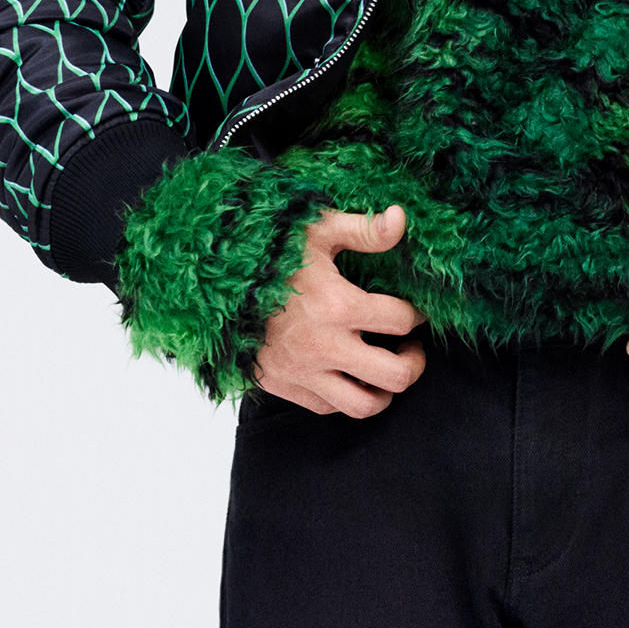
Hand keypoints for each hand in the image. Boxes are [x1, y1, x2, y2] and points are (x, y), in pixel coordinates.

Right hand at [254, 205, 427, 416]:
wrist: (210, 282)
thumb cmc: (267, 252)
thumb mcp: (316, 230)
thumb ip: (363, 229)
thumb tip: (401, 219)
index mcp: (339, 305)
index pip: (402, 321)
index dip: (418, 316)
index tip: (415, 313)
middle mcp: (325, 345)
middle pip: (395, 376)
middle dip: (414, 364)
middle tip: (411, 350)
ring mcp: (303, 371)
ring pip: (364, 405)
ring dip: (384, 392)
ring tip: (385, 372)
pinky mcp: (283, 385)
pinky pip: (327, 407)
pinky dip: (344, 397)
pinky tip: (348, 376)